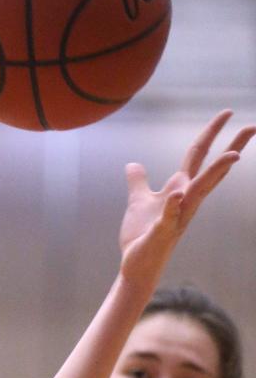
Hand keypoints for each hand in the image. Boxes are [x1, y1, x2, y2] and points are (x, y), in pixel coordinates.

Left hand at [119, 111, 254, 284]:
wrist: (136, 264)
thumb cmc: (142, 235)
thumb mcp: (138, 201)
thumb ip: (138, 182)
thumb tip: (133, 164)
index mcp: (181, 189)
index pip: (199, 155)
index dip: (212, 133)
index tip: (228, 112)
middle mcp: (186, 200)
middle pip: (212, 169)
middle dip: (232, 147)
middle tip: (253, 126)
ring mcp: (177, 216)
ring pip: (199, 191)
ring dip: (215, 173)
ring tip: (234, 155)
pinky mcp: (162, 232)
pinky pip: (170, 216)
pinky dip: (173, 205)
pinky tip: (176, 194)